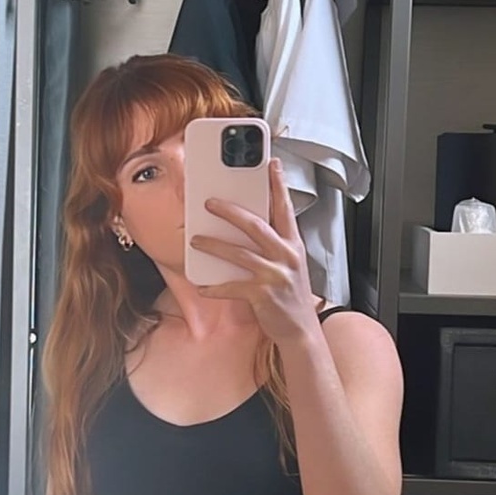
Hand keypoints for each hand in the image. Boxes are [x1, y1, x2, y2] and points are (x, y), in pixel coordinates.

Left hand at [190, 158, 318, 343]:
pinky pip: (232, 286)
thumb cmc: (290, 295)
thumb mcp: (289, 264)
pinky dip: (214, 286)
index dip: (278, 185)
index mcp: (292, 245)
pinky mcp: (262, 295)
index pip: (285, 208)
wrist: (300, 329)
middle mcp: (286, 256)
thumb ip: (273, 244)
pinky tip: (201, 285)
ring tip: (195, 239)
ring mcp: (274, 275)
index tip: (271, 164)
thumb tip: (245, 226)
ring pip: (239, 253)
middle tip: (209, 202)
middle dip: (230, 211)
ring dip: (213, 244)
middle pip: (255, 225)